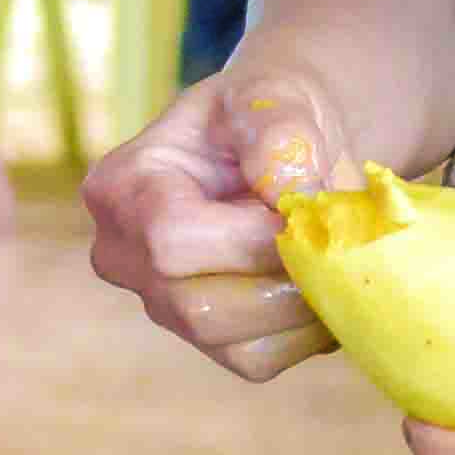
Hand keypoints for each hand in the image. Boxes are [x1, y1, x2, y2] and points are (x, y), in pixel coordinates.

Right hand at [81, 53, 366, 379]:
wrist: (282, 147)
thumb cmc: (268, 114)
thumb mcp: (272, 94)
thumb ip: (279, 134)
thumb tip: (292, 195)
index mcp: (120, 188)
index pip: (171, 238)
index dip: (251, 237)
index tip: (304, 208)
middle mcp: (122, 256)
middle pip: (199, 306)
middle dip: (282, 276)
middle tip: (332, 237)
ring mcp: (159, 305)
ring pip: (232, 343)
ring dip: (302, 305)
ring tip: (335, 255)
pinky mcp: (206, 339)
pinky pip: (258, 359)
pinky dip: (306, 330)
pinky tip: (323, 281)